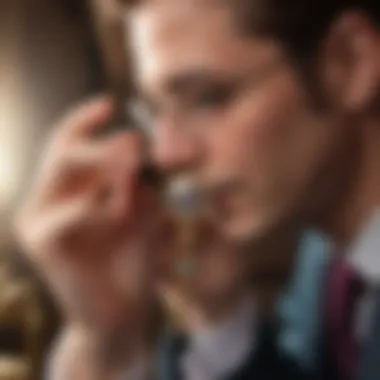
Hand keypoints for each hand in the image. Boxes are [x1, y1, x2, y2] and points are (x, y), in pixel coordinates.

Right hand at [13, 96, 161, 341]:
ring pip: (63, 168)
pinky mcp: (40, 242)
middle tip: (136, 144)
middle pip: (64, 149)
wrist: (122, 311)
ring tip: (135, 178)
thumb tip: (141, 141)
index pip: (66, 142)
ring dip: (105, 167)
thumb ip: (140, 180)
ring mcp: (37, 219)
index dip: (84, 119)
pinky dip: (101, 207)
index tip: (110, 103)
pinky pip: (71, 209)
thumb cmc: (133, 258)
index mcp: (69, 190)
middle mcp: (47, 199)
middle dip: (103, 141)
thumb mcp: (143, 210)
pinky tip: (122, 215)